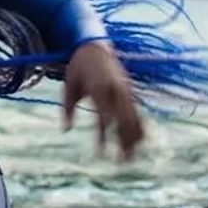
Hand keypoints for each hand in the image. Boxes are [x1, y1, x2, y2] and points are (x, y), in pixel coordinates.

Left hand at [63, 41, 144, 160]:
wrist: (94, 45)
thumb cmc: (78, 67)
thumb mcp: (68, 86)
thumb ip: (67, 108)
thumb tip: (66, 130)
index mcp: (99, 89)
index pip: (103, 118)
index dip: (102, 137)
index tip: (100, 154)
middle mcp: (116, 90)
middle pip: (124, 122)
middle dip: (124, 143)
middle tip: (122, 163)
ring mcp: (126, 90)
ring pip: (135, 118)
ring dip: (134, 138)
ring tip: (132, 158)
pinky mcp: (131, 90)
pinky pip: (138, 111)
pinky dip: (140, 126)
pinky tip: (142, 141)